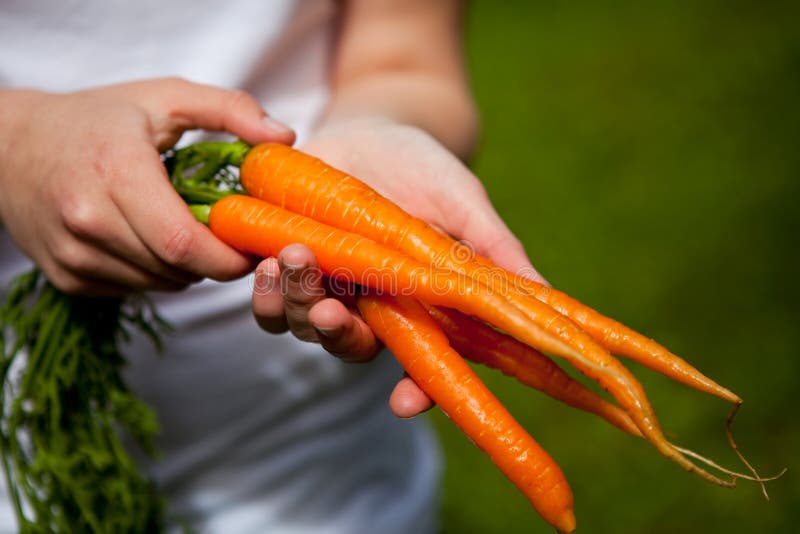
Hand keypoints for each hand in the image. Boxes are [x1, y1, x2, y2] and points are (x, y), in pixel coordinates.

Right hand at [0, 78, 294, 294]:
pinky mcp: (68, 277)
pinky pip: (135, 287)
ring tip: (187, 229)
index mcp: (116, 172)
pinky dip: (157, 271)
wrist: (11, 147)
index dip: (228, 255)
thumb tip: (285, 137)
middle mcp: (88, 220)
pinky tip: (150, 237)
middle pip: (177, 268)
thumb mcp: (165, 97)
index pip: (184, 242)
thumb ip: (230, 109)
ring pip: (160, 283)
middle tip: (230, 237)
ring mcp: (74, 255)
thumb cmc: (97, 119)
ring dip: (188, 267)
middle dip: (215, 261)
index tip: (253, 243)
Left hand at [251, 117, 545, 417]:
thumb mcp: (465, 204)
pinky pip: (268, 292)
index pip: (421, 364)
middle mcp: (369, 306)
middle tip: (331, 311)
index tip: (406, 400)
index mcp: (417, 306)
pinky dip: (261, 286)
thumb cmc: (428, 171)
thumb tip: (546, 295)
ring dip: (293, 304)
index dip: (417, 390)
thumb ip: (494, 248)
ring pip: (302, 323)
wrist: (376, 129)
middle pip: (350, 345)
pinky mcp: (286, 258)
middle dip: (337, 335)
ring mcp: (326, 285)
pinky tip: (262, 261)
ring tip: (292, 261)